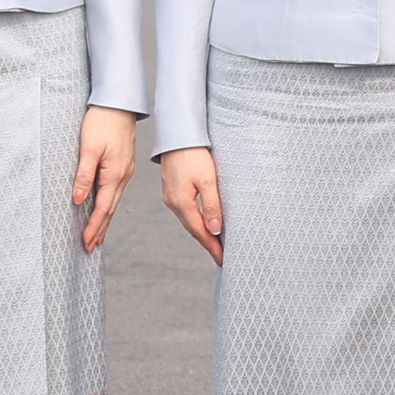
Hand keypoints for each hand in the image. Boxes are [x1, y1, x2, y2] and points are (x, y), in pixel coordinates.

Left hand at [71, 107, 134, 252]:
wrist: (118, 103)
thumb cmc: (102, 122)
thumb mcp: (89, 148)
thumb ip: (84, 175)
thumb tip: (79, 200)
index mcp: (115, 174)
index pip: (103, 208)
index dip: (94, 227)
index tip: (86, 243)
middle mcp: (122, 175)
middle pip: (110, 209)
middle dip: (99, 229)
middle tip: (89, 247)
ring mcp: (124, 171)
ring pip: (113, 201)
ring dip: (104, 220)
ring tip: (97, 236)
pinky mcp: (122, 165)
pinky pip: (115, 191)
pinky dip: (109, 205)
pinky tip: (105, 209)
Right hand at [158, 146, 225, 265]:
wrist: (177, 135)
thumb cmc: (194, 154)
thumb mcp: (208, 180)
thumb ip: (212, 206)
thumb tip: (215, 230)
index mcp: (181, 203)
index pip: (199, 232)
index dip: (212, 247)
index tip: (223, 260)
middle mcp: (173, 203)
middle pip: (193, 229)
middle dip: (208, 243)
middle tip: (222, 256)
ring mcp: (171, 196)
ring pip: (189, 220)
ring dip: (202, 232)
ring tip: (216, 243)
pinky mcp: (173, 189)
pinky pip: (187, 211)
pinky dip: (197, 220)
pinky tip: (204, 222)